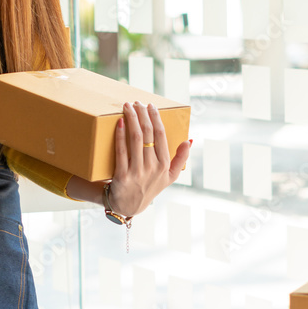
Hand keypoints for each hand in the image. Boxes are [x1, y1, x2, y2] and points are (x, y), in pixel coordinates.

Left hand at [105, 101, 190, 217]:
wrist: (129, 206)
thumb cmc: (150, 186)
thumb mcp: (170, 177)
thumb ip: (181, 159)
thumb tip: (189, 140)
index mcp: (164, 166)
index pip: (161, 136)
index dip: (156, 118)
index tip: (150, 105)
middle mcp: (153, 168)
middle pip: (148, 134)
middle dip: (142, 115)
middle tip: (137, 102)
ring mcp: (137, 172)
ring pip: (135, 140)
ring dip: (131, 119)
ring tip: (127, 106)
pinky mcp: (122, 176)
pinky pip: (121, 152)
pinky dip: (120, 135)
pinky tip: (119, 123)